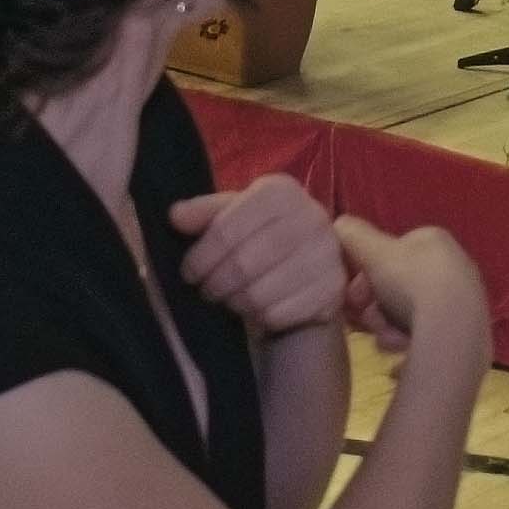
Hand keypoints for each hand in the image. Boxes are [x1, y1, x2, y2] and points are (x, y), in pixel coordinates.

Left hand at [170, 176, 347, 339]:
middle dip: (215, 283)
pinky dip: (261, 318)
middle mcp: (311, 215)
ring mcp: (326, 254)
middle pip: (243, 263)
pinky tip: (257, 311)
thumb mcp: (233, 217)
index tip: (189, 272)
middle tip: (206, 291)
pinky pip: (281, 313)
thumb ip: (204, 214)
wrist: (310, 262)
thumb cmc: (261, 235)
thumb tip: (175, 215)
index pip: (226, 229)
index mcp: (280, 191)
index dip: (201, 256)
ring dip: (236, 302)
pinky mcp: (334, 289)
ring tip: (230, 299)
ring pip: (260, 293)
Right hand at [330, 218, 490, 365]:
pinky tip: (400, 360)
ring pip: (412, 314)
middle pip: (400, 286)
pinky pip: (429, 339)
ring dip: (390, 329)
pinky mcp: (468, 334)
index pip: (392, 252)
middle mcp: (455, 266)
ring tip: (387, 342)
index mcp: (435, 241)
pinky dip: (411, 347)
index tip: (354, 295)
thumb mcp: (373, 252)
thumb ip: (352, 235)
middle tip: (367, 322)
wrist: (452, 333)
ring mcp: (465, 301)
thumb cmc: (411, 283)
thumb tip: (339, 224)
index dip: (367, 273)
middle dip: (377, 306)